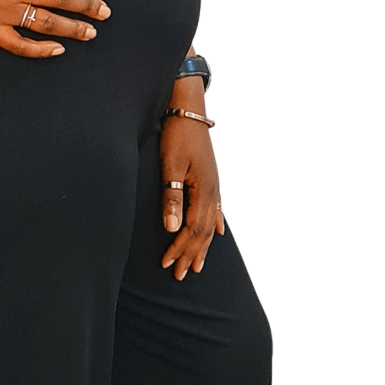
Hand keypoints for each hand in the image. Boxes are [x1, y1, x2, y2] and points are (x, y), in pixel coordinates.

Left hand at [160, 114, 224, 278]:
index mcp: (203, 191)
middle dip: (191, 254)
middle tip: (180, 275)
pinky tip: (218, 233)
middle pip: (203, 231)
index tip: (166, 264)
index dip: (179, 248)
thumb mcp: (170, 166)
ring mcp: (216, 185)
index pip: (191, 229)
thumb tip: (172, 229)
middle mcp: (213, 192)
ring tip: (197, 264)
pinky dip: (217, 224)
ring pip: (210, 223)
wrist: (189, 110)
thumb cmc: (176, 136)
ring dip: (202, 245)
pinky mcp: (213, 178)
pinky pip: (218, 208)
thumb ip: (171, 197)